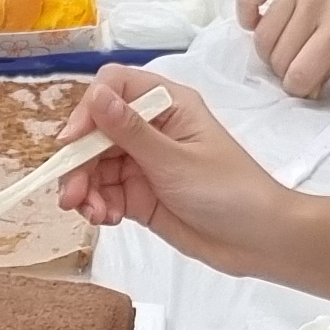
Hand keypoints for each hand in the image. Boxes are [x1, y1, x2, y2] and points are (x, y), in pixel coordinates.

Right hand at [54, 68, 302, 279]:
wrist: (258, 241)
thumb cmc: (228, 191)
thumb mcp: (175, 161)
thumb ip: (130, 131)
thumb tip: (94, 96)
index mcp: (167, 104)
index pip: (114, 88)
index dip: (88, 111)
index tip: (72, 143)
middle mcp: (152, 128)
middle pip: (96, 132)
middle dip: (79, 163)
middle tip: (73, 197)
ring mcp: (144, 162)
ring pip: (95, 166)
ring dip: (87, 190)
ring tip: (95, 215)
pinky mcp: (140, 194)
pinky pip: (106, 192)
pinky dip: (99, 205)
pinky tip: (107, 219)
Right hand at [237, 0, 329, 94]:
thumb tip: (312, 87)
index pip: (300, 73)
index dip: (299, 88)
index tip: (304, 86)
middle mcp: (315, 1)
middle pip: (278, 58)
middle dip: (284, 72)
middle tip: (297, 68)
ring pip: (262, 37)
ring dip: (269, 51)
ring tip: (284, 49)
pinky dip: (248, 17)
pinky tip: (261, 23)